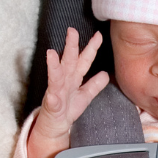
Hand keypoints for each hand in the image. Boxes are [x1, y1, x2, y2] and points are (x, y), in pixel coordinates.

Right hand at [27, 28, 109, 157]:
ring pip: (55, 77)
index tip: (98, 35)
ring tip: (52, 53)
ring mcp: (56, 92)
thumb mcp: (85, 96)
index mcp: (74, 78)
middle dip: (70, 46)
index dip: (91, 48)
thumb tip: (106, 74)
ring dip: (53, 66)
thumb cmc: (68, 108)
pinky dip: (52, 97)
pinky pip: (52, 101)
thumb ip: (94, 85)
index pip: (84, 60)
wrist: (56, 126)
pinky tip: (52, 94)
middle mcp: (64, 81)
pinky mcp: (52, 106)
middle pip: (68, 61)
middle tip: (72, 31)